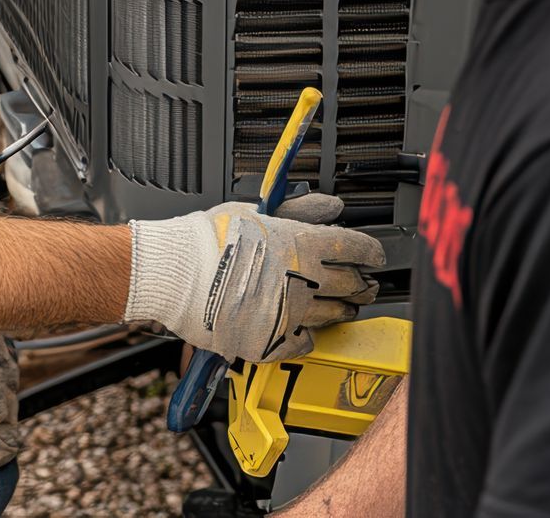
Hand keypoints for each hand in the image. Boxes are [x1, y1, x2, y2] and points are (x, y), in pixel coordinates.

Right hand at [123, 192, 382, 362]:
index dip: (372, 254)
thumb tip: (333, 206)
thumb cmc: (210, 236)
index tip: (375, 258)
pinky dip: (308, 337)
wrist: (175, 271)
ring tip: (343, 308)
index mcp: (304, 244)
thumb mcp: (258, 211)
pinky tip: (305, 330)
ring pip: (333, 316)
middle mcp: (305, 281)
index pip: (357, 249)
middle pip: (352, 286)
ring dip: (342, 311)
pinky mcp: (272, 341)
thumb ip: (301, 210)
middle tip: (364, 285)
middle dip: (363, 285)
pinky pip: (303, 343)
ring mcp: (290, 314)